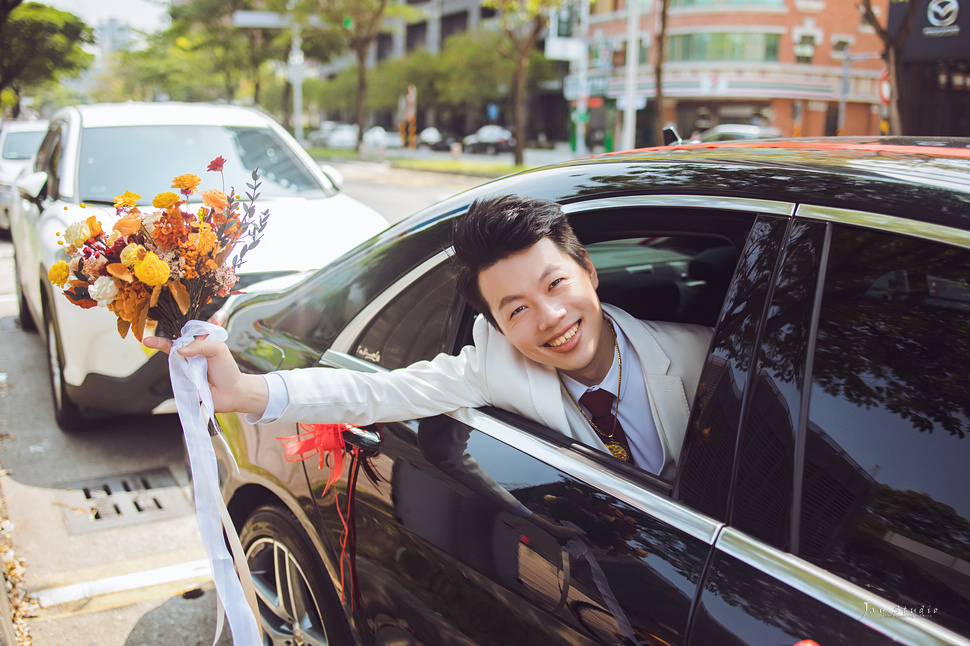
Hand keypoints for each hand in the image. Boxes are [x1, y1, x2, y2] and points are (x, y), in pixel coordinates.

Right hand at [143, 335, 268, 414]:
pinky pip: (178, 383)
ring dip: (180, 366)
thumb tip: (179, 350)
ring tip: (198, 370)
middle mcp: (189, 359)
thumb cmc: (227, 370)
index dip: (163, 338)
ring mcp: (186, 373)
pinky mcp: (185, 387)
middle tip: (148, 340)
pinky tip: (196, 384)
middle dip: (159, 345)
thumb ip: (200, 346)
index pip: (178, 339)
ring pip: (173, 367)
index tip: (148, 339)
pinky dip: (184, 382)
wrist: (233, 393)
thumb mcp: (218, 350)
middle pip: (171, 351)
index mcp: (197, 347)